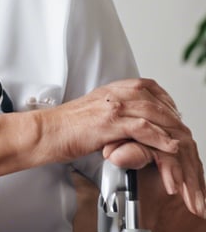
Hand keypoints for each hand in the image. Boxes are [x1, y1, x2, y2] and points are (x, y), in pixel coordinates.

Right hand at [46, 79, 204, 217]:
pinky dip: (160, 137)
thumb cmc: (66, 127)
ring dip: (171, 127)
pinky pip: (142, 128)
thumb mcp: (93, 113)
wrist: (47, 131)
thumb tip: (131, 124)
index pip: (145, 85)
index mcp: (109, 90)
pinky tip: (169, 146)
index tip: (172, 111)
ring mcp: (111, 107)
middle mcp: (112, 94)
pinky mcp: (109, 123)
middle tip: (182, 130)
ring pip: (152, 112)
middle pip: (153, 97)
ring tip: (182, 141)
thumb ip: (113, 113)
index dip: (164, 98)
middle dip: (172, 115)